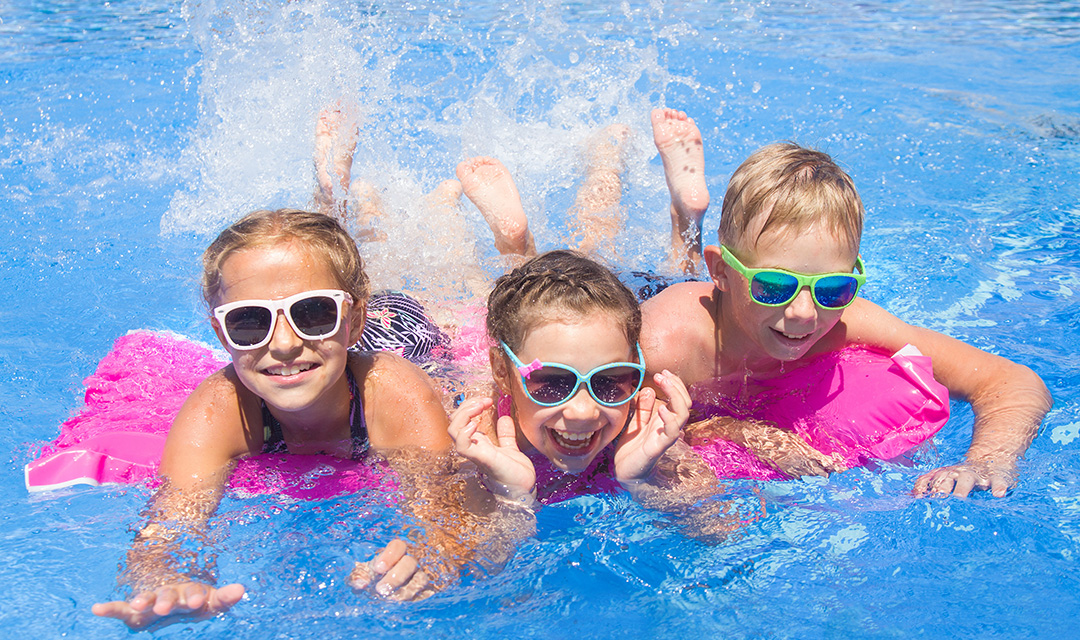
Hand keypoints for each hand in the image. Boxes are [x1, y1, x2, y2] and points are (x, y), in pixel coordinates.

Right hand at [91, 581, 244, 628]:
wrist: (170, 593)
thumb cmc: (192, 601)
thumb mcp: (210, 602)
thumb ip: (224, 598)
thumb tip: (241, 589)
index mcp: (188, 593)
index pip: (193, 594)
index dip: (194, 597)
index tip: (196, 601)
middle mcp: (169, 594)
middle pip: (168, 596)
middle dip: (167, 600)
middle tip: (166, 606)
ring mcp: (151, 600)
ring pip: (147, 599)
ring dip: (144, 600)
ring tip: (138, 604)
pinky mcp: (134, 611)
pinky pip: (121, 610)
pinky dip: (109, 609)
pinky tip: (96, 609)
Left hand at [348, 539, 433, 600]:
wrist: (401, 589)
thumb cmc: (382, 576)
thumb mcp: (370, 572)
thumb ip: (361, 574)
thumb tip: (358, 583)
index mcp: (398, 552)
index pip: (398, 546)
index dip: (389, 556)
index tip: (378, 569)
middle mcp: (413, 561)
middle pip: (409, 563)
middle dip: (395, 577)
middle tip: (381, 589)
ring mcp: (424, 574)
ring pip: (420, 579)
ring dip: (406, 591)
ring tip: (392, 600)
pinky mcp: (431, 590)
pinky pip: (427, 594)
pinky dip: (417, 599)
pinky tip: (405, 605)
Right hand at [448, 397, 535, 501]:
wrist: (525, 489)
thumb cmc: (515, 473)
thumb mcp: (510, 448)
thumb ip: (505, 434)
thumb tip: (504, 417)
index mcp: (478, 443)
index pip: (461, 420)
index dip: (470, 406)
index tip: (487, 400)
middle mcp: (473, 448)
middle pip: (454, 422)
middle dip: (466, 406)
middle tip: (485, 401)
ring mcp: (475, 453)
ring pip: (453, 430)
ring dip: (464, 414)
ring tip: (480, 407)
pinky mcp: (482, 459)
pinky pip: (462, 446)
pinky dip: (465, 432)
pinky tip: (476, 424)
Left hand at [614, 370, 690, 483]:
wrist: (625, 471)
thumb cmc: (632, 448)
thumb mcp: (635, 422)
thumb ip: (643, 408)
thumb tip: (648, 389)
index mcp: (664, 419)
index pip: (679, 398)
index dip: (674, 384)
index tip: (662, 373)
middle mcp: (669, 426)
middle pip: (686, 402)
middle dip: (676, 385)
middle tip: (662, 375)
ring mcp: (666, 436)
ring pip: (683, 413)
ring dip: (675, 395)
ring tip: (662, 383)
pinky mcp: (659, 446)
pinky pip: (672, 431)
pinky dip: (669, 418)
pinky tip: (661, 408)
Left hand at [914, 459, 1017, 497]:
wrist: (992, 457)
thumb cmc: (963, 474)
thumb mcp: (946, 477)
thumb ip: (930, 484)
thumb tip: (912, 495)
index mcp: (945, 474)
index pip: (930, 479)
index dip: (923, 487)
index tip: (918, 497)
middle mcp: (959, 473)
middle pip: (947, 479)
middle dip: (940, 488)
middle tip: (936, 497)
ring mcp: (978, 475)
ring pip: (968, 480)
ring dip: (962, 488)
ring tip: (960, 497)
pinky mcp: (997, 478)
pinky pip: (998, 482)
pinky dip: (998, 488)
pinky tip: (998, 494)